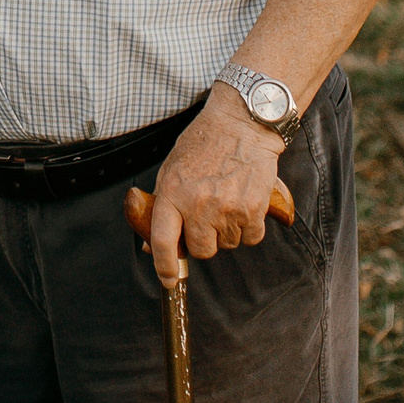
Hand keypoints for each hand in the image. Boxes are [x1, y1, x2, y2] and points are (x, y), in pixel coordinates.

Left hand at [147, 88, 287, 287]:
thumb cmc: (204, 143)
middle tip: (206, 218)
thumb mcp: (172, 169)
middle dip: (203, 241)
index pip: (163, 241)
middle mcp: (198, 205)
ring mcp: (227, 209)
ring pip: (227, 244)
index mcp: (172, 193)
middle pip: (201, 250)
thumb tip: (150, 246)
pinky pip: (250, 238)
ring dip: (227, 231)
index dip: (164, 266)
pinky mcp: (253, 209)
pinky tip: (243, 203)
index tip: (168, 278)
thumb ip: (163, 207)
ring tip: (226, 201)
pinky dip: (248, 227)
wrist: (241, 124)